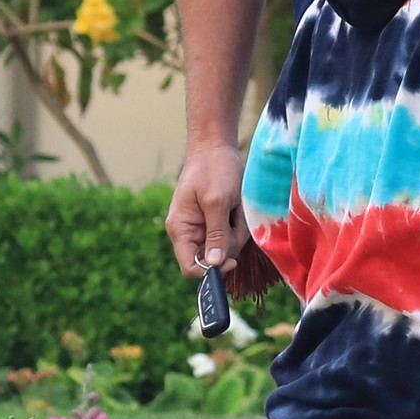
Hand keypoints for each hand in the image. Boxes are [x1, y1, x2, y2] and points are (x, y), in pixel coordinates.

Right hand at [166, 141, 246, 277]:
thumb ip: (216, 233)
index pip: (190, 268)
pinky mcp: (217, 223)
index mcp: (180, 230)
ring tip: (235, 206)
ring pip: (227, 248)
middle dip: (230, 242)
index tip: (232, 259)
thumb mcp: (217, 201)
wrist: (217, 147)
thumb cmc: (213, 169)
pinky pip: (232, 236)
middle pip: (214, 259)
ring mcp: (204, 229)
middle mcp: (190, 233)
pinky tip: (237, 207)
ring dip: (237, 230)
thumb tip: (215, 265)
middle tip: (234, 215)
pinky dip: (239, 225)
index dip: (211, 270)